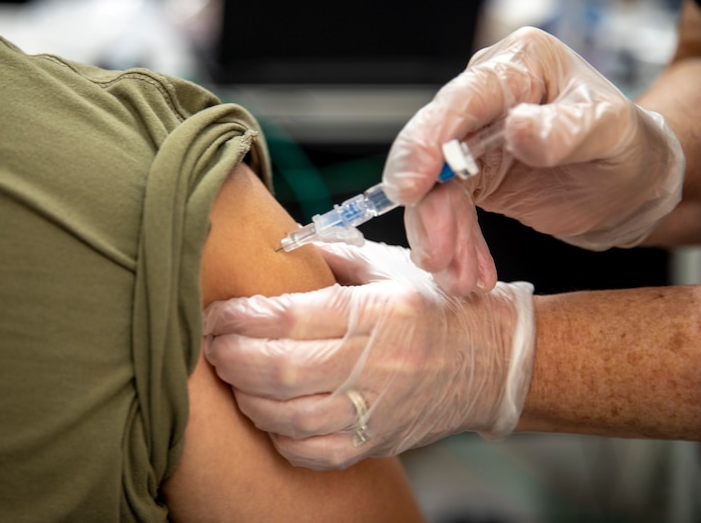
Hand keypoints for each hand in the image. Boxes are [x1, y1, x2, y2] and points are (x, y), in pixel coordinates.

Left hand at [203, 240, 534, 469]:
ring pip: (288, 417)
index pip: (290, 318)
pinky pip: (313, 453)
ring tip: (233, 376)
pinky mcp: (376, 442)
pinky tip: (268, 415)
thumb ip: (332, 258)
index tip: (217, 313)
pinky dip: (278, 437)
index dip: (240, 317)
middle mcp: (375, 364)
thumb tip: (276, 248)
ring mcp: (375, 410)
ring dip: (246, 398)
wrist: (491, 361)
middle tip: (210, 345)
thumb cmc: (436, 308)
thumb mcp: (391, 267)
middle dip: (230, 358)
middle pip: (279, 370)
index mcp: (377, 312)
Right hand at [384, 26, 684, 294]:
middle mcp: (486, 99)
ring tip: (460, 276)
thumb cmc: (629, 148)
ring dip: (441, 237)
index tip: (410, 188)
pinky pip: (448, 213)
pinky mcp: (471, 178)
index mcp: (518, 66)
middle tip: (437, 254)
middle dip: (429, 208)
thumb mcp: (612, 133)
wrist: (632, 188)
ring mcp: (472, 140)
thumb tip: (518, 128)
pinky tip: (470, 271)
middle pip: (432, 150)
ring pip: (433, 189)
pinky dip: (455, 246)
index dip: (426, 143)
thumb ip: (567, 129)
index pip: (460, 100)